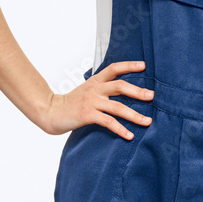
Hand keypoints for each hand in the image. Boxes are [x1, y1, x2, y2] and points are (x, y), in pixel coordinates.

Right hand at [39, 60, 153, 139]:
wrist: (51, 111)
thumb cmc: (71, 102)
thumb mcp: (87, 90)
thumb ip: (102, 88)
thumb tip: (121, 90)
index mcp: (95, 81)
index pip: (114, 68)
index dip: (129, 65)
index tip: (144, 65)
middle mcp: (95, 89)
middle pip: (119, 86)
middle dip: (137, 91)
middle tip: (152, 96)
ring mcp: (91, 102)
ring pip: (117, 106)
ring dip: (134, 115)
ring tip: (147, 121)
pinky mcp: (87, 115)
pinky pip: (108, 122)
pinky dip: (120, 129)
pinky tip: (129, 135)